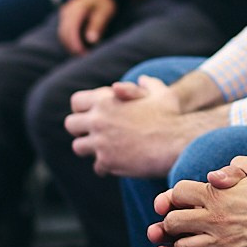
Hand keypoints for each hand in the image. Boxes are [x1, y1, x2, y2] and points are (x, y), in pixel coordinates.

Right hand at [57, 0, 118, 54]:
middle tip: (84, 56)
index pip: (71, 28)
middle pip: (64, 32)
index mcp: (78, 8)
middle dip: (72, 47)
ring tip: (82, 54)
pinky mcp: (65, 18)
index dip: (75, 43)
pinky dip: (69, 40)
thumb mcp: (105, 11)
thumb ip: (98, 24)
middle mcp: (68, 10)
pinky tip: (78, 48)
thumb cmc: (104, 2)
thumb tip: (91, 40)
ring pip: (62, 33)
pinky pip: (63, 31)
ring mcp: (65, 13)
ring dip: (69, 45)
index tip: (83, 54)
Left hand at [65, 80, 227, 177]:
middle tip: (93, 133)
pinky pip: (96, 166)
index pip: (76, 102)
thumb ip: (149, 85)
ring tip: (103, 150)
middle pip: (71, 124)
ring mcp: (100, 142)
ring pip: (79, 147)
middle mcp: (98, 120)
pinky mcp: (106, 161)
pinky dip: (105, 165)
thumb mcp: (161, 93)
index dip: (83, 108)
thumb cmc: (171, 116)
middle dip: (81, 129)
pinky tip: (116, 163)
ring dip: (90, 148)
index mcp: (105, 100)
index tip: (91, 114)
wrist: (176, 142)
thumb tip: (143, 79)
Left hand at [147, 156, 246, 246]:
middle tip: (174, 229)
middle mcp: (214, 219)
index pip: (176, 194)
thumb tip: (213, 176)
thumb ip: (233, 166)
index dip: (172, 198)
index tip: (176, 205)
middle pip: (171, 223)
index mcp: (217, 193)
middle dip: (168, 226)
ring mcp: (223, 243)